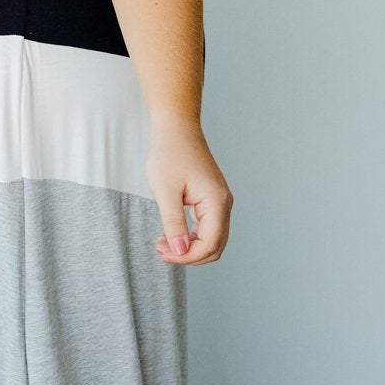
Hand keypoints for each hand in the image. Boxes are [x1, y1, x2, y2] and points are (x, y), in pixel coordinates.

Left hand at [148, 115, 231, 265]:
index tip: (163, 253)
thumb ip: (174, 223)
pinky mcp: (211, 199)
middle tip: (161, 250)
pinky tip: (172, 234)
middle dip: (189, 255)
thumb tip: (180, 252)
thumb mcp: (166, 191)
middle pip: (215, 246)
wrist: (176, 128)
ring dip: (190, 248)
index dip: (187, 257)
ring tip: (163, 243)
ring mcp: (219, 202)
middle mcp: (223, 204)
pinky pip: (207, 228)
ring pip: (212, 239)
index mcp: (216, 202)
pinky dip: (191, 237)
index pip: (210, 244)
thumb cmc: (169, 153)